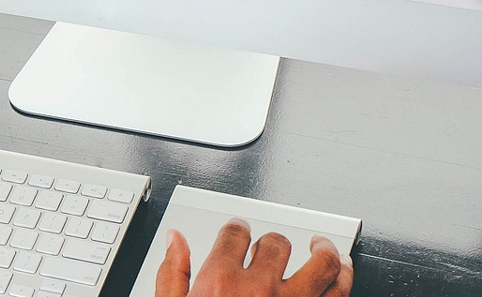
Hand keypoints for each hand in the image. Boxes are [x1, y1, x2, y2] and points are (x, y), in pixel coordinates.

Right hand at [157, 219, 353, 296]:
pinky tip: (340, 273)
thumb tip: (175, 241)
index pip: (235, 234)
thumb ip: (172, 275)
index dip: (237, 227)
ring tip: (323, 247)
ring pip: (322, 264)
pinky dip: (344, 278)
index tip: (239, 230)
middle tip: (273, 245)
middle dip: (274, 240)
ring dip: (324, 250)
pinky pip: (340, 294)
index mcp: (221, 282)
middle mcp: (261, 290)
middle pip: (276, 243)